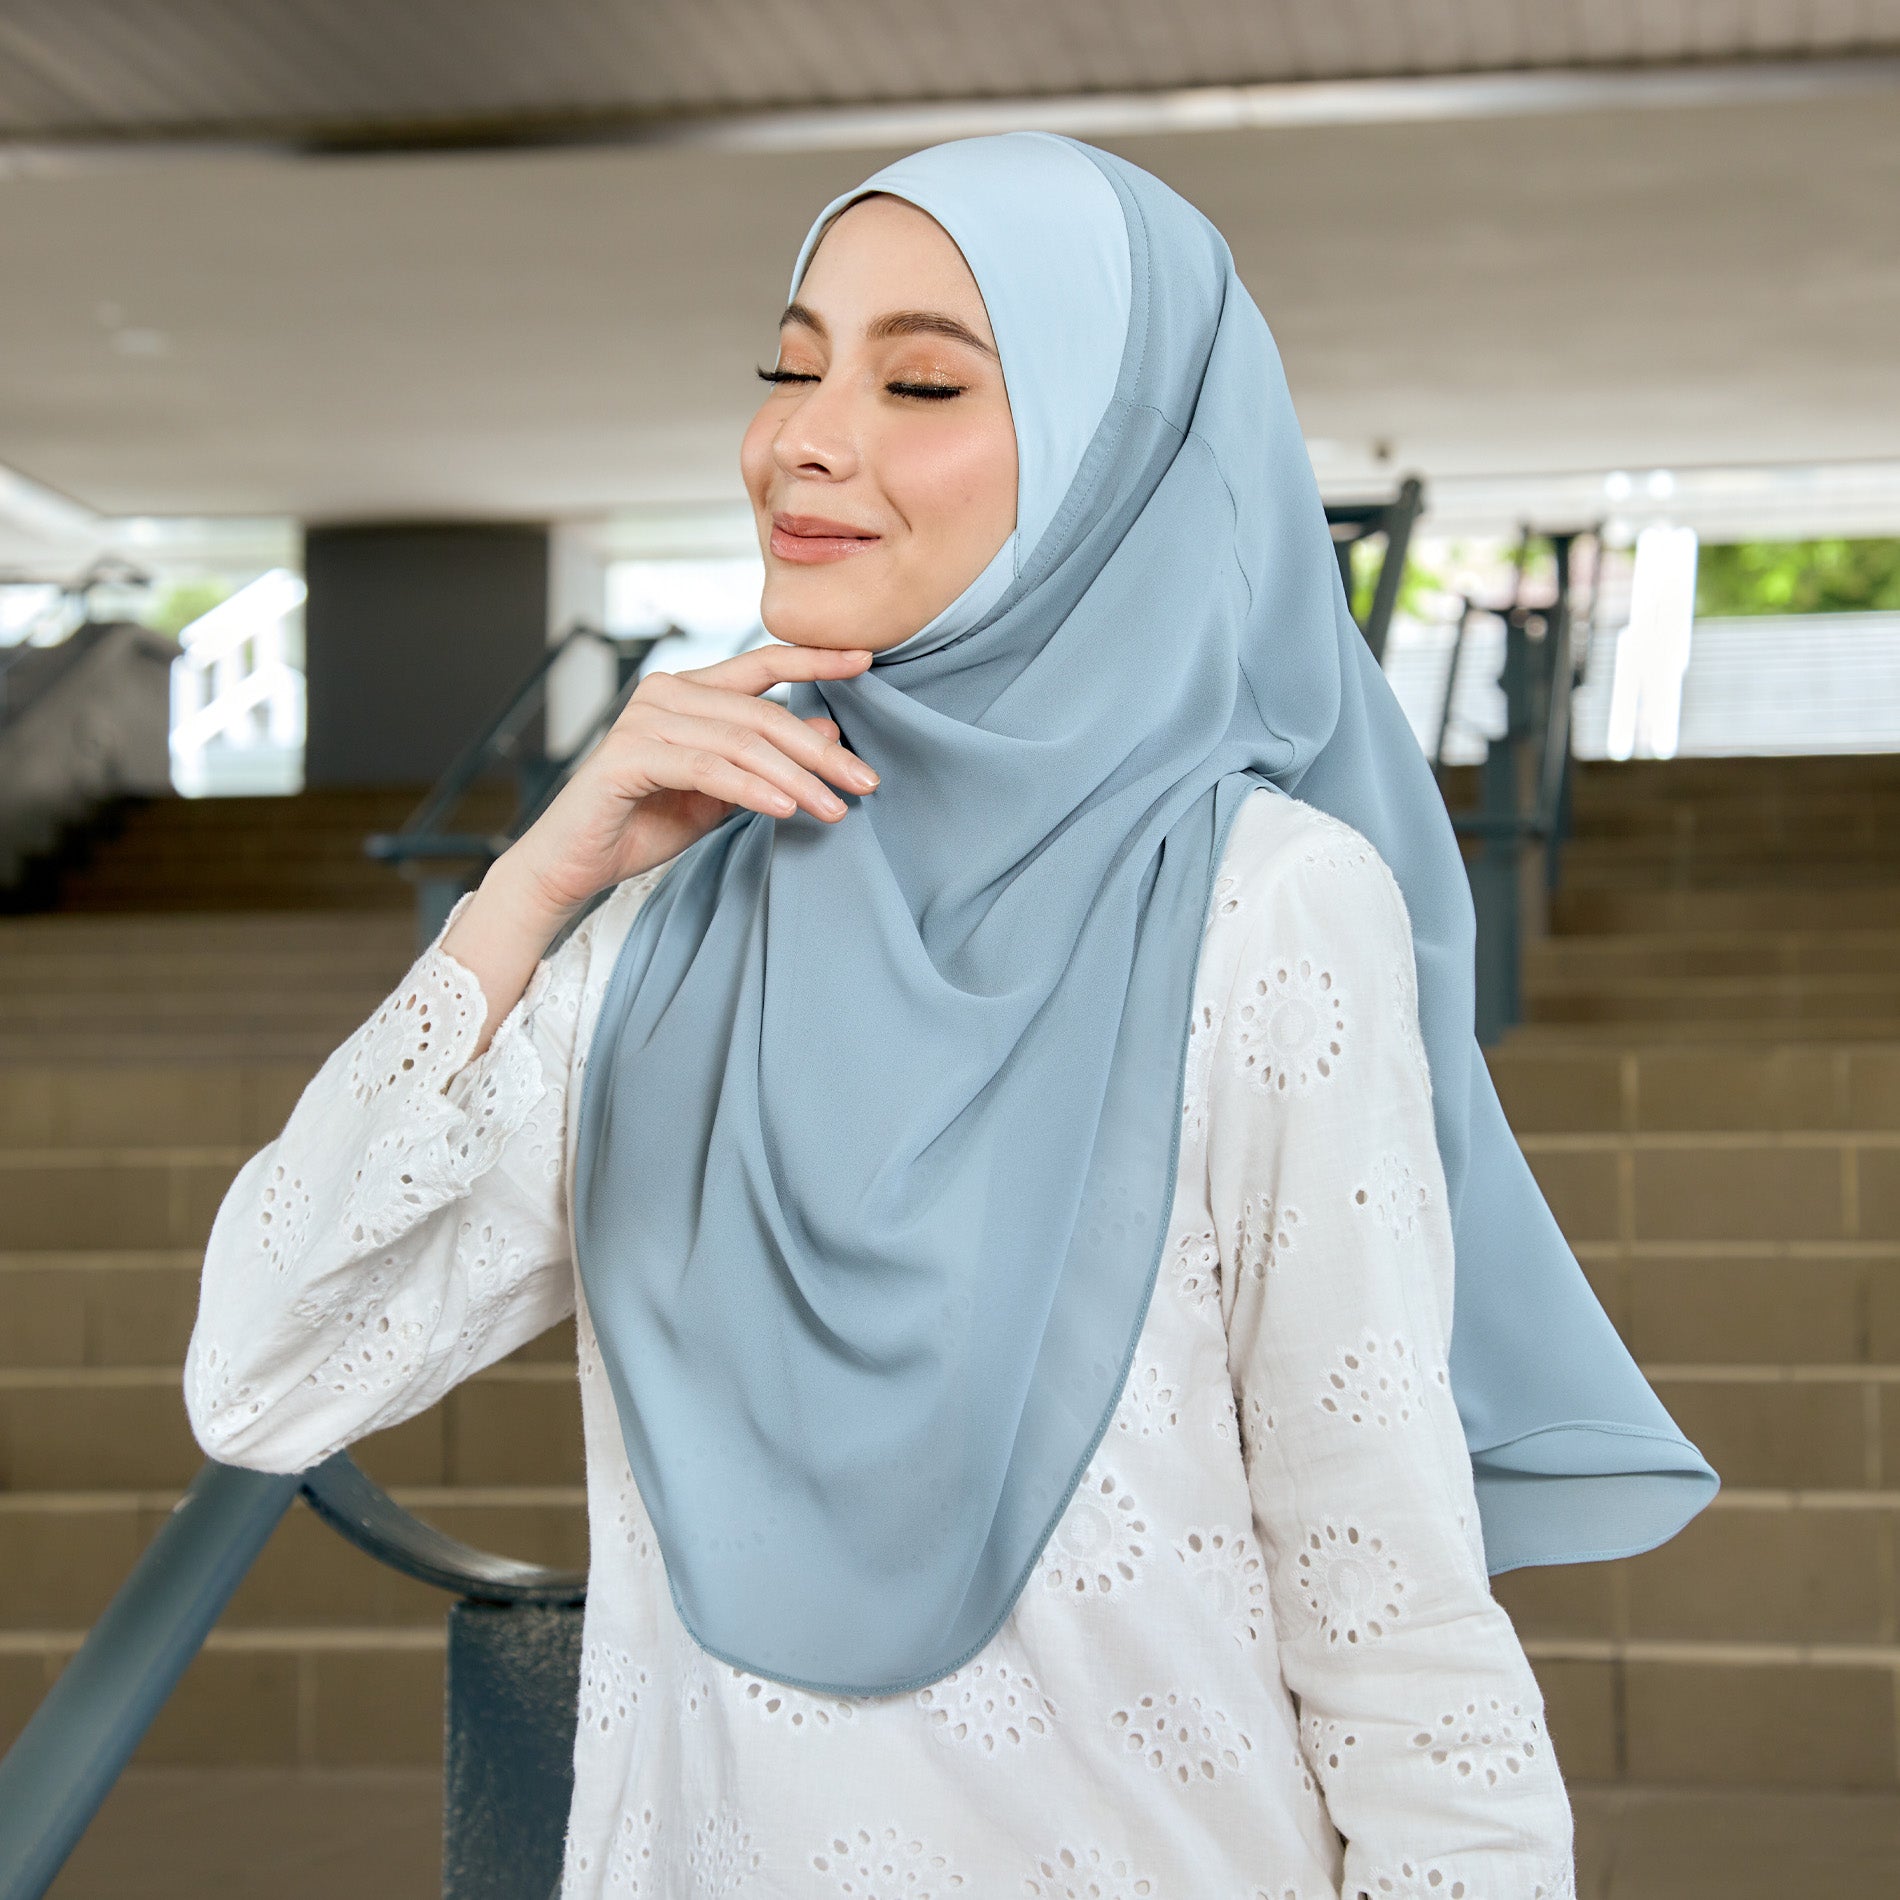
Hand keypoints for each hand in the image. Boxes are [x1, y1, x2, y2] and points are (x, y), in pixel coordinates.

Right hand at [496, 639, 879, 932]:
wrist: (573, 863)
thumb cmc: (644, 823)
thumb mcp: (722, 792)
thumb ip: (767, 760)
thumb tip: (829, 729)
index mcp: (687, 691)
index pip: (761, 663)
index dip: (814, 660)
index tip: (867, 662)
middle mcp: (664, 694)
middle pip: (761, 713)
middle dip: (819, 751)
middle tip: (865, 782)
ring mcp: (642, 721)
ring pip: (740, 742)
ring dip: (795, 778)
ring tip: (834, 809)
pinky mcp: (627, 757)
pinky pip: (706, 769)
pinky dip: (751, 789)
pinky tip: (786, 810)